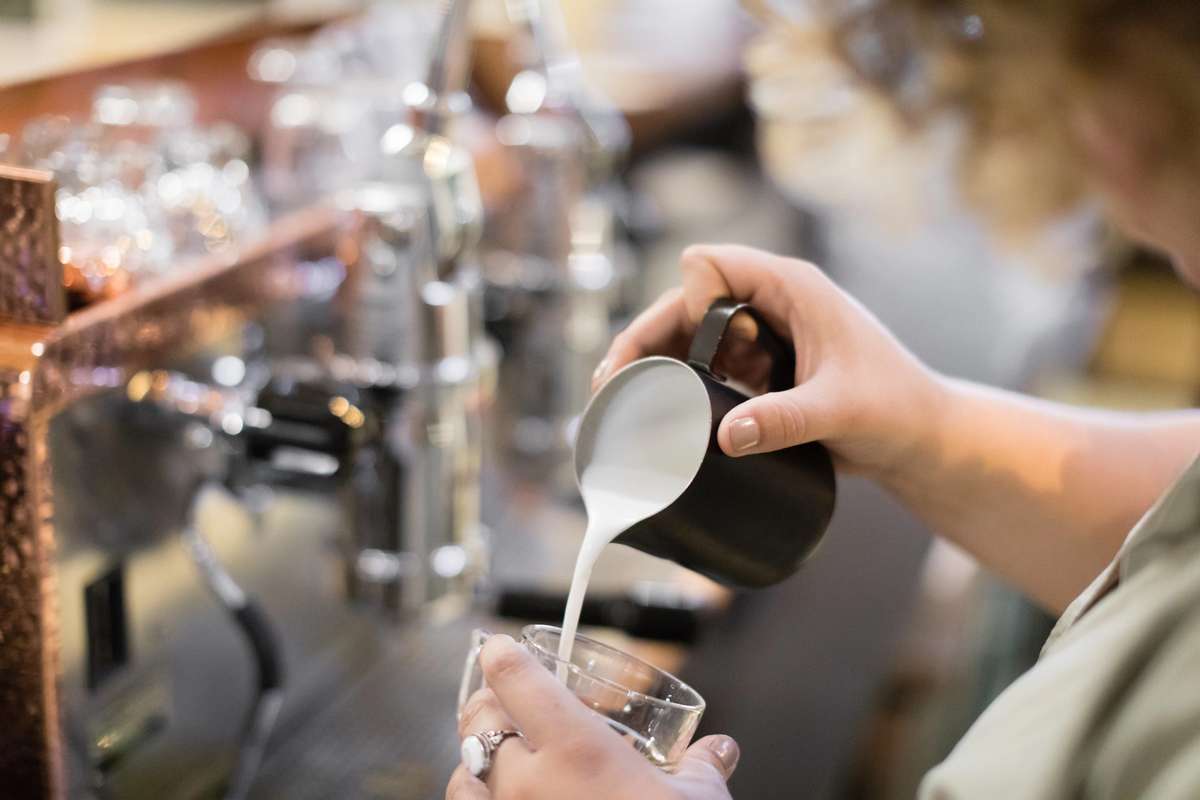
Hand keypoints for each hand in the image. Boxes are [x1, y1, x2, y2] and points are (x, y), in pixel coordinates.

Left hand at [447, 635, 738, 799]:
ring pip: (461, 777)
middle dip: (486, 704)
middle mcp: (527, 784)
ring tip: (494, 761)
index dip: (502, 656)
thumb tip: (721, 750)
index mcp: (576, 750)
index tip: (500, 647)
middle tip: (500, 700)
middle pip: (478, 722)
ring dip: (473, 762)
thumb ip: (702, 767)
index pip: (516, 680)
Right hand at [592, 244, 944, 478]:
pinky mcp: (760, 367)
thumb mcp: (842, 411)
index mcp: (789, 287)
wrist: (922, 439)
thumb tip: (726, 437)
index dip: (685, 303)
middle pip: (685, 302)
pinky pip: (705, 365)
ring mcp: (762, 335)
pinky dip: (676, 385)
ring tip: (615, 404)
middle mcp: (769, 302)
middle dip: (646, 339)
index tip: (687, 357)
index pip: (709, 265)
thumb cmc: (896, 409)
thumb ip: (786, 420)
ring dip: (655, 364)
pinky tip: (652, 415)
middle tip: (610, 386)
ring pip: (688, 335)